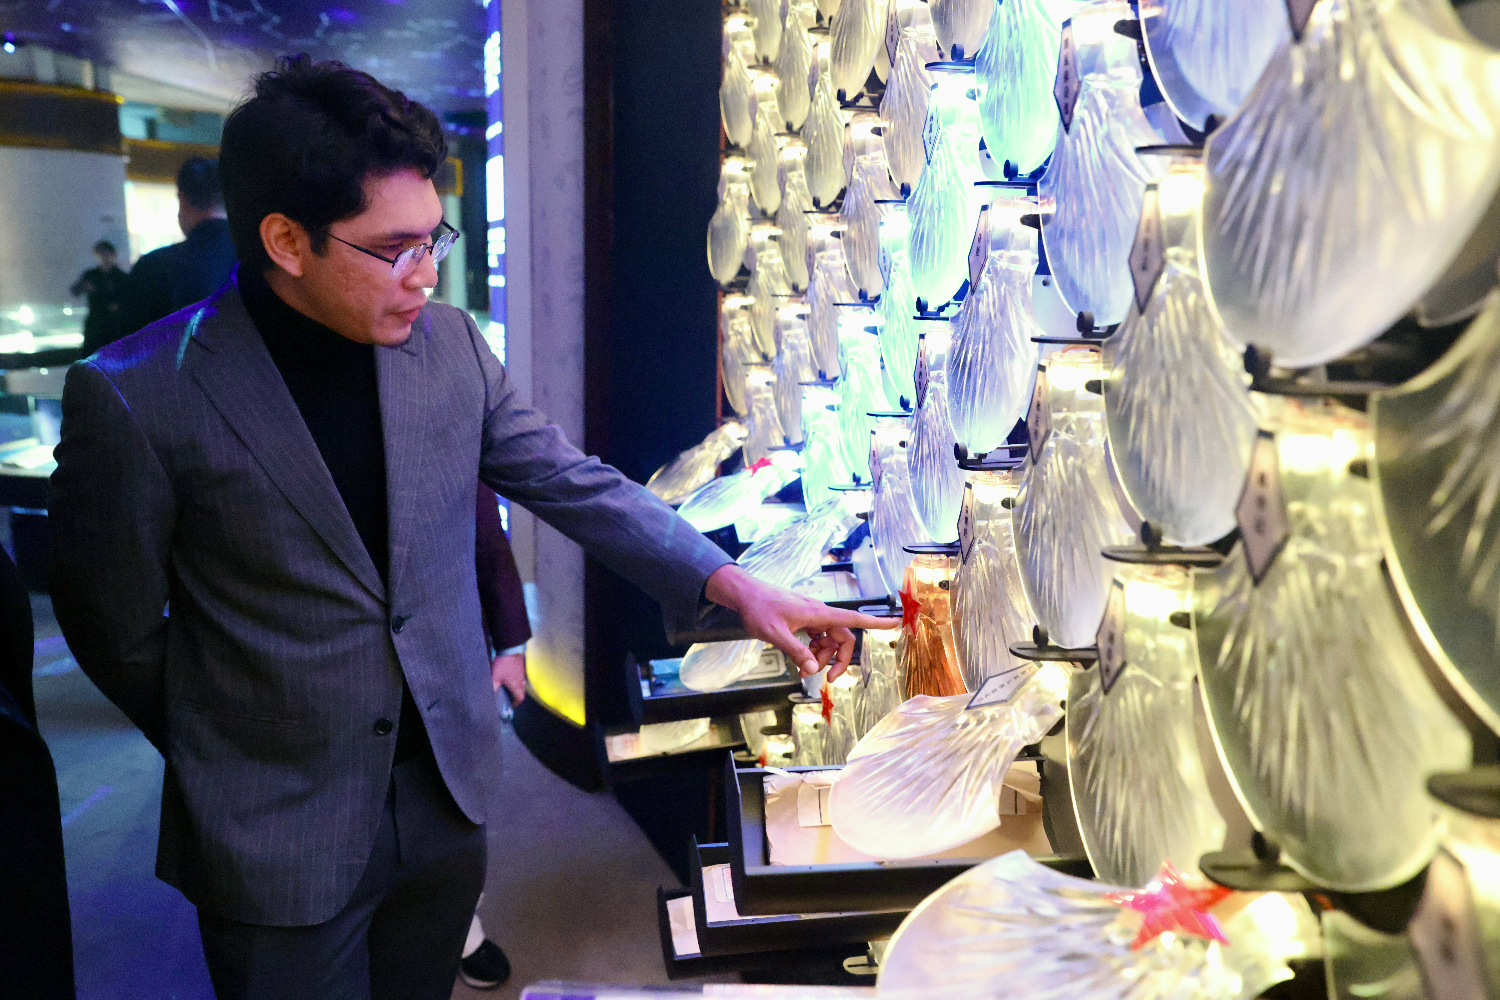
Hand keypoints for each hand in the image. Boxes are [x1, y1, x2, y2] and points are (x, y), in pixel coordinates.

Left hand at [490, 652, 525, 704]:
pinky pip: (518, 677)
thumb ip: (493, 688)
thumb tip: (489, 696)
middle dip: (514, 696)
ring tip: (505, 687)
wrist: (511, 649)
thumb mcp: (495, 677)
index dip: (515, 703)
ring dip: (514, 687)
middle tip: (506, 696)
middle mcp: (521, 681)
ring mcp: (521, 674)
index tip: (510, 705)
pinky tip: (507, 676)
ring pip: (520, 684)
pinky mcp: (520, 667)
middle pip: (520, 692)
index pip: (520, 699)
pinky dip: (514, 680)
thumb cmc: (504, 665)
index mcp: (516, 686)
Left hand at [704, 564, 898, 680]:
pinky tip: (801, 658)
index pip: (854, 619)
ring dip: (823, 656)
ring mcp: (812, 617)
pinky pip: (818, 638)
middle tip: (826, 679)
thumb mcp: (775, 634)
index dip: (877, 623)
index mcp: (818, 614)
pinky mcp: (804, 620)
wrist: (745, 594)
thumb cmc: (759, 610)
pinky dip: (814, 650)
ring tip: (804, 668)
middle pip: (844, 637)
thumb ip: (796, 652)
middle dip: (839, 659)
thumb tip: (814, 669)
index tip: (898, 623)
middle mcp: (819, 614)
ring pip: (830, 640)